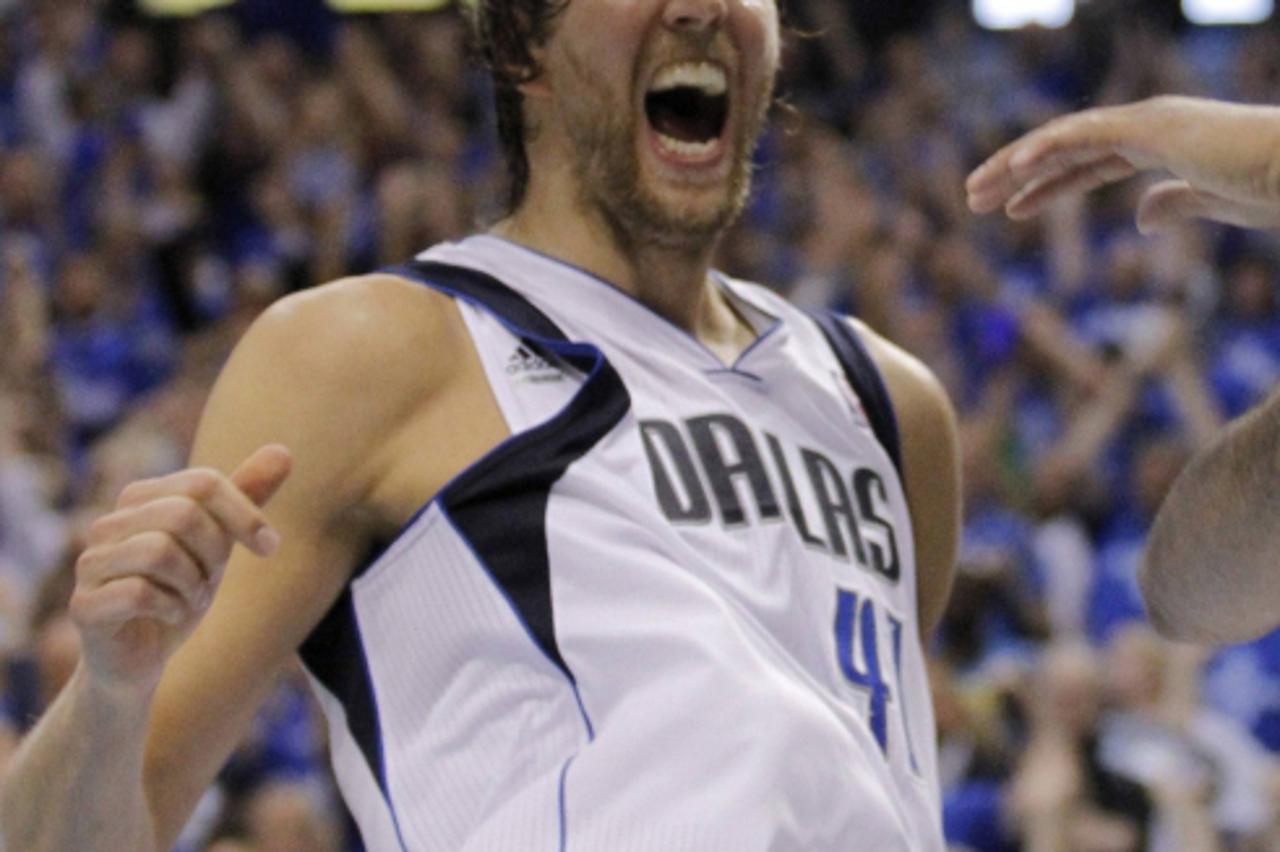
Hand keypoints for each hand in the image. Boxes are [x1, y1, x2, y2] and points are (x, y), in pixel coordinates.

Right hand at [69, 445, 291, 701]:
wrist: (140, 660)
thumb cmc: (179, 591)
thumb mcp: (220, 542)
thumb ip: (246, 496)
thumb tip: (285, 450)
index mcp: (140, 498)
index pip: (203, 482)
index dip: (245, 515)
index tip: (270, 547)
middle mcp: (108, 524)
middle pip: (183, 514)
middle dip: (214, 553)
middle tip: (210, 580)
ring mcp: (90, 564)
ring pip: (160, 551)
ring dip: (194, 584)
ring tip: (189, 599)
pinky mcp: (84, 605)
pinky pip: (139, 593)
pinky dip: (172, 609)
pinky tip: (171, 617)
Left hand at [967, 96, 1279, 232]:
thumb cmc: (1274, 186)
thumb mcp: (1213, 203)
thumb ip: (1177, 203)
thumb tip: (1142, 218)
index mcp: (1161, 143)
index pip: (1087, 162)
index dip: (1046, 184)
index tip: (1010, 207)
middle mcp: (1149, 125)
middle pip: (1065, 148)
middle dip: (1017, 171)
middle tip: (974, 196)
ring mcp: (1149, 121)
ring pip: (1064, 139)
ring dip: (1015, 163)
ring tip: (976, 189)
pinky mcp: (1153, 126)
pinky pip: (1086, 134)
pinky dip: (1048, 148)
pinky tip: (1015, 168)